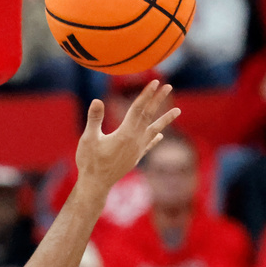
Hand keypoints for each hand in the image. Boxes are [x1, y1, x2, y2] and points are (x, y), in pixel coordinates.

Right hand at [76, 80, 179, 195]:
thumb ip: (94, 119)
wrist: (96, 184)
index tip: (154, 82)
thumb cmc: (89, 161)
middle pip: (148, 116)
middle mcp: (135, 140)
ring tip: (178, 110)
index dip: (146, 95)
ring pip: (154, 130)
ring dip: (165, 119)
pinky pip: (149, 144)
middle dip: (157, 100)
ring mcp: (137, 150)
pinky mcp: (135, 158)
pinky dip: (155, 138)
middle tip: (167, 86)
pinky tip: (160, 135)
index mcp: (125, 133)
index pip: (138, 109)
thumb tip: (97, 100)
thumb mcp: (88, 138)